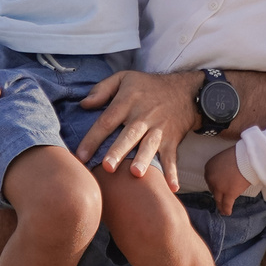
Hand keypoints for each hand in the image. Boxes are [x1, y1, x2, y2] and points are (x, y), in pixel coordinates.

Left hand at [75, 69, 200, 187]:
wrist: (185, 90)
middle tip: (107, 167)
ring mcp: (159, 129)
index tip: (80, 156)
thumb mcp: (124, 78)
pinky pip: (172, 156)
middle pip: (129, 135)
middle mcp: (143, 116)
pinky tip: (171, 187)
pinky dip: (172, 172)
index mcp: (128, 102)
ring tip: (136, 173)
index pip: (107, 120)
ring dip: (144, 160)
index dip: (93, 138)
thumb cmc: (148, 87)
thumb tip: (83, 105)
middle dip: (119, 151)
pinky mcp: (172, 139)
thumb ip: (102, 89)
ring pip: (150, 146)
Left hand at [204, 144, 252, 216]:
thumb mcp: (225, 158)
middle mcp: (211, 178)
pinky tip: (227, 213)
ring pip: (218, 199)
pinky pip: (226, 204)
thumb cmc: (239, 155)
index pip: (210, 180)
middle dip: (218, 193)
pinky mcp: (228, 193)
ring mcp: (219, 187)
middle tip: (223, 196)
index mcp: (209, 167)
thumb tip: (226, 176)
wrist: (248, 157)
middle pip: (213, 189)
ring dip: (220, 205)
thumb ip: (221, 168)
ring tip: (222, 210)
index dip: (216, 184)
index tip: (220, 187)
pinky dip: (226, 209)